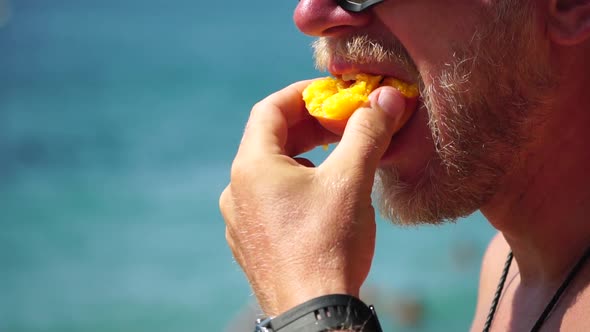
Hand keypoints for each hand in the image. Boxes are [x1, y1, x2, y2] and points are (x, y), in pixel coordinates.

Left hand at [219, 80, 409, 315]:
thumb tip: (386, 98)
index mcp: (252, 167)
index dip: (303, 94)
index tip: (334, 94)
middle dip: (309, 126)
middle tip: (344, 124)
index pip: (270, 109)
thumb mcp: (351, 181)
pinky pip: (268, 200)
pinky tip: (321, 199)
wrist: (312, 315)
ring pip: (270, 172)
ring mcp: (240, 220)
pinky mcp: (250, 243)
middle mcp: (235, 190)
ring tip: (337, 161)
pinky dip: (293, 187)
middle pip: (269, 140)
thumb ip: (367, 132)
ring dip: (302, 157)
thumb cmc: (328, 245)